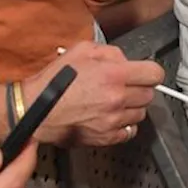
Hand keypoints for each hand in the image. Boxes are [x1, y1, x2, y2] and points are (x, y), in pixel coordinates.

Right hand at [22, 42, 163, 147]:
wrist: (32, 109)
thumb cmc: (53, 81)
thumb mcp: (81, 50)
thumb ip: (110, 52)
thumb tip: (125, 60)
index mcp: (114, 75)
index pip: (154, 74)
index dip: (150, 71)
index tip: (145, 73)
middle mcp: (117, 99)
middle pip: (149, 95)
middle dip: (140, 88)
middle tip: (125, 86)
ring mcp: (112, 121)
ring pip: (140, 114)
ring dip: (132, 107)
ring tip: (114, 101)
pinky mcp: (105, 137)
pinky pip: (129, 132)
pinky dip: (124, 125)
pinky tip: (111, 117)